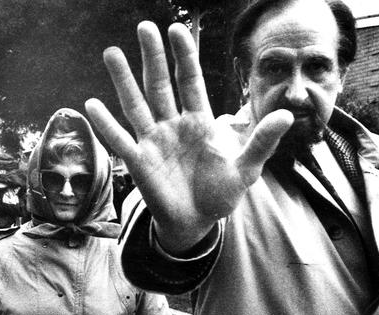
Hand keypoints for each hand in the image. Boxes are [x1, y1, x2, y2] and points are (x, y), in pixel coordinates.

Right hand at [85, 21, 292, 254]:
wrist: (198, 222)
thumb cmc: (221, 193)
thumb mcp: (246, 168)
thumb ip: (261, 141)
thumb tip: (287, 114)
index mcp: (199, 121)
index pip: (190, 81)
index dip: (184, 56)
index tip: (176, 30)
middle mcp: (173, 125)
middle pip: (160, 85)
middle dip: (153, 57)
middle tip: (144, 27)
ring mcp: (154, 141)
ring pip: (136, 105)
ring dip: (123, 81)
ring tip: (111, 53)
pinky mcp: (139, 162)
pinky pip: (121, 140)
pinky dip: (106, 125)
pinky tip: (91, 105)